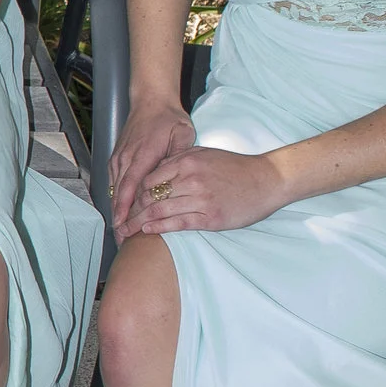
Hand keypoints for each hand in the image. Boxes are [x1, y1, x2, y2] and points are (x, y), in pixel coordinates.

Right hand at [109, 96, 199, 236]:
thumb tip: (177, 177)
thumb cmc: (169, 118)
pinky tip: (120, 214)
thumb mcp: (182, 133)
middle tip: (123, 240)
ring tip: (121, 233)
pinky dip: (116, 200)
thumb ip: (179, 156)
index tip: (126, 227)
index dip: (127, 209)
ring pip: (115, 190)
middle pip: (120, 193)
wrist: (150, 100)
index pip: (132, 186)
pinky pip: (114, 183)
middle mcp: (126, 158)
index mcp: (143, 154)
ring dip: (117, 211)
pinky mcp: (117, 158)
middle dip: (120, 218)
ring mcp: (119, 158)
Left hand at [122, 143, 288, 235]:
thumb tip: (154, 171)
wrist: (267, 180)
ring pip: (159, 211)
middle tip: (118, 223)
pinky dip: (159, 228)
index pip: (148, 178)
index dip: (132, 194)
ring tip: (126, 232)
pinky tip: (147, 232)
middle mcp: (190, 179)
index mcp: (186, 161)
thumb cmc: (235, 167)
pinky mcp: (210, 217)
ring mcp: (200, 199)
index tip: (123, 204)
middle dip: (130, 212)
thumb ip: (178, 160)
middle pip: (149, 196)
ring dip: (139, 223)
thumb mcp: (204, 154)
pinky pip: (177, 224)